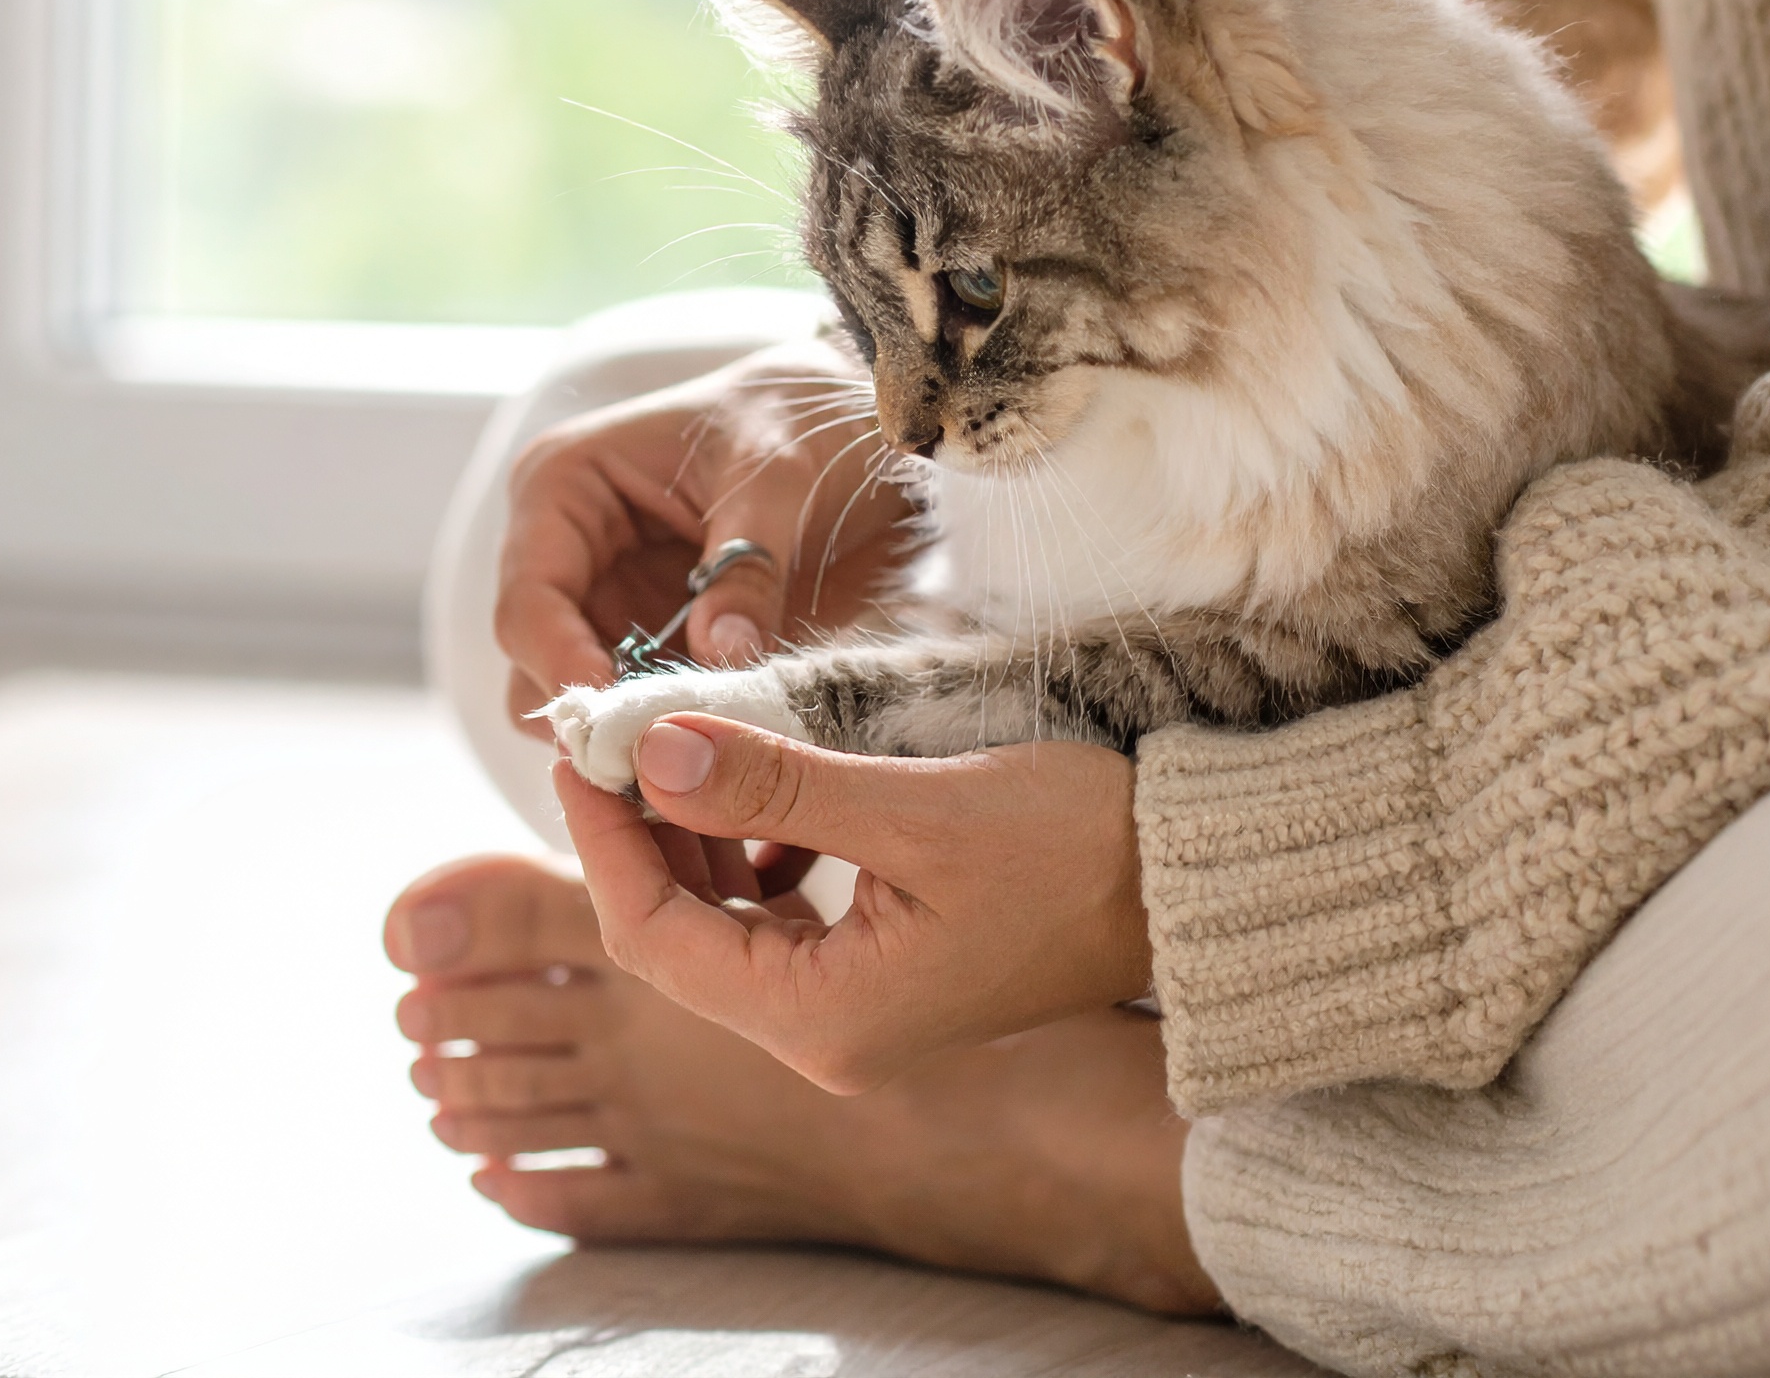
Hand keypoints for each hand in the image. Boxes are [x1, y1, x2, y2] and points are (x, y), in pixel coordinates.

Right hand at [495, 340, 910, 722]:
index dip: (562, 666)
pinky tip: (725, 737)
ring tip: (705, 744)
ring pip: (581, 699)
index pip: (527, 600)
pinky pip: (641, 706)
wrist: (850, 420)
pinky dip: (673, 729)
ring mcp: (607, 602)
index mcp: (563, 489)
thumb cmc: (796, 419)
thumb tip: (721, 655)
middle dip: (596, 713)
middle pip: (535, 665)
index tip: (624, 719)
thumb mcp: (779, 477)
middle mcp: (567, 553)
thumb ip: (748, 568)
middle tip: (667, 751)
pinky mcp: (654, 640)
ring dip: (634, 728)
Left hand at [552, 718, 1152, 1094]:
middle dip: (637, 832)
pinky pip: (775, 918)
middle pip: (678, 937)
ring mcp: (854, 1012)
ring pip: (722, 924)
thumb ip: (777, 788)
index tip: (577, 747)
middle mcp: (826, 1037)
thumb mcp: (915, 807)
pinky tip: (747, 788)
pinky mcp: (882, 974)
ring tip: (667, 744)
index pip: (654, 938)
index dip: (601, 840)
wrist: (1193, 887)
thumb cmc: (1076, 849)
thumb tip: (652, 755)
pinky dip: (746, 850)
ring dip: (688, 837)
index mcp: (823, 1022)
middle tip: (612, 732)